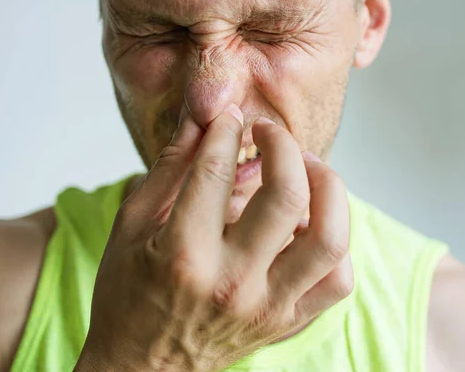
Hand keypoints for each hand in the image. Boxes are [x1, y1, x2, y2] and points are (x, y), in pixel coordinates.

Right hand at [76, 105, 352, 371]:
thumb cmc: (127, 296)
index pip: (217, 170)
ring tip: (306, 169)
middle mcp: (232, 282)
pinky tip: (310, 223)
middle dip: (283, 144)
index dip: (227, 129)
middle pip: (287, 195)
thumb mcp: (131, 225)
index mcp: (183, 254)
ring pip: (329, 238)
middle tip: (269, 132)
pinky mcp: (286, 323)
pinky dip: (334, 243)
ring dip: (327, 188)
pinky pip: (337, 280)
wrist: (143, 369)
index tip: (231, 117)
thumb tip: (202, 118)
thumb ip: (170, 168)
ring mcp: (267, 307)